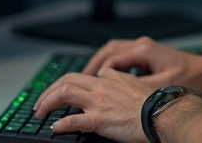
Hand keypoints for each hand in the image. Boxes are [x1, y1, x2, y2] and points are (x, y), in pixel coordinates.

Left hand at [33, 68, 149, 142]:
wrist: (161, 113)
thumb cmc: (152, 103)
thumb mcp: (134, 82)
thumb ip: (118, 77)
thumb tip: (106, 73)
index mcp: (109, 79)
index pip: (81, 76)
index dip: (66, 84)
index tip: (59, 93)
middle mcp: (101, 88)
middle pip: (67, 81)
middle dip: (49, 91)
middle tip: (40, 103)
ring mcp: (98, 103)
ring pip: (64, 94)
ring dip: (47, 103)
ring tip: (40, 113)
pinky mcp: (99, 120)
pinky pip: (73, 120)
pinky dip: (61, 124)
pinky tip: (55, 128)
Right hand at [83, 36, 201, 94]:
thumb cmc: (191, 77)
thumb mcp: (163, 86)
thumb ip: (138, 88)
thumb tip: (118, 93)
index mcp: (143, 50)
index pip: (111, 59)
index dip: (97, 72)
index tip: (88, 84)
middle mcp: (142, 46)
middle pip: (108, 50)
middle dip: (93, 64)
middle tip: (80, 79)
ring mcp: (144, 48)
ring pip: (114, 50)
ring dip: (100, 62)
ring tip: (89, 77)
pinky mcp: (147, 54)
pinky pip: (122, 55)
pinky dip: (111, 63)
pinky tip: (107, 76)